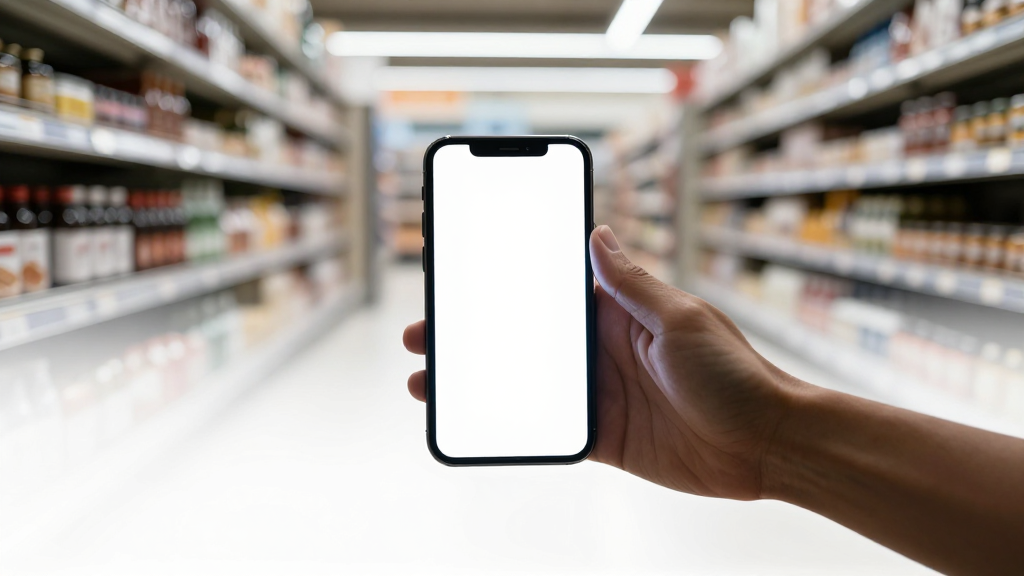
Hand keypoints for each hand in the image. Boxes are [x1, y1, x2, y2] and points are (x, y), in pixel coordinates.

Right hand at [403, 225, 801, 499]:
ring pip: (523, 381)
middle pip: (522, 336)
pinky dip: (510, 423)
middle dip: (472, 331)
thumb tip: (596, 234)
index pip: (549, 287)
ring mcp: (598, 392)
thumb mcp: (681, 319)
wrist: (766, 444)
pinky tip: (473, 418)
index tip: (458, 264)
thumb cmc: (735, 372)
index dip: (504, 276)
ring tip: (427, 378)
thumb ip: (631, 284)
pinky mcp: (602, 434)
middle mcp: (601, 348)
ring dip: (476, 378)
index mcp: (619, 311)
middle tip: (424, 331)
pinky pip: (547, 427)